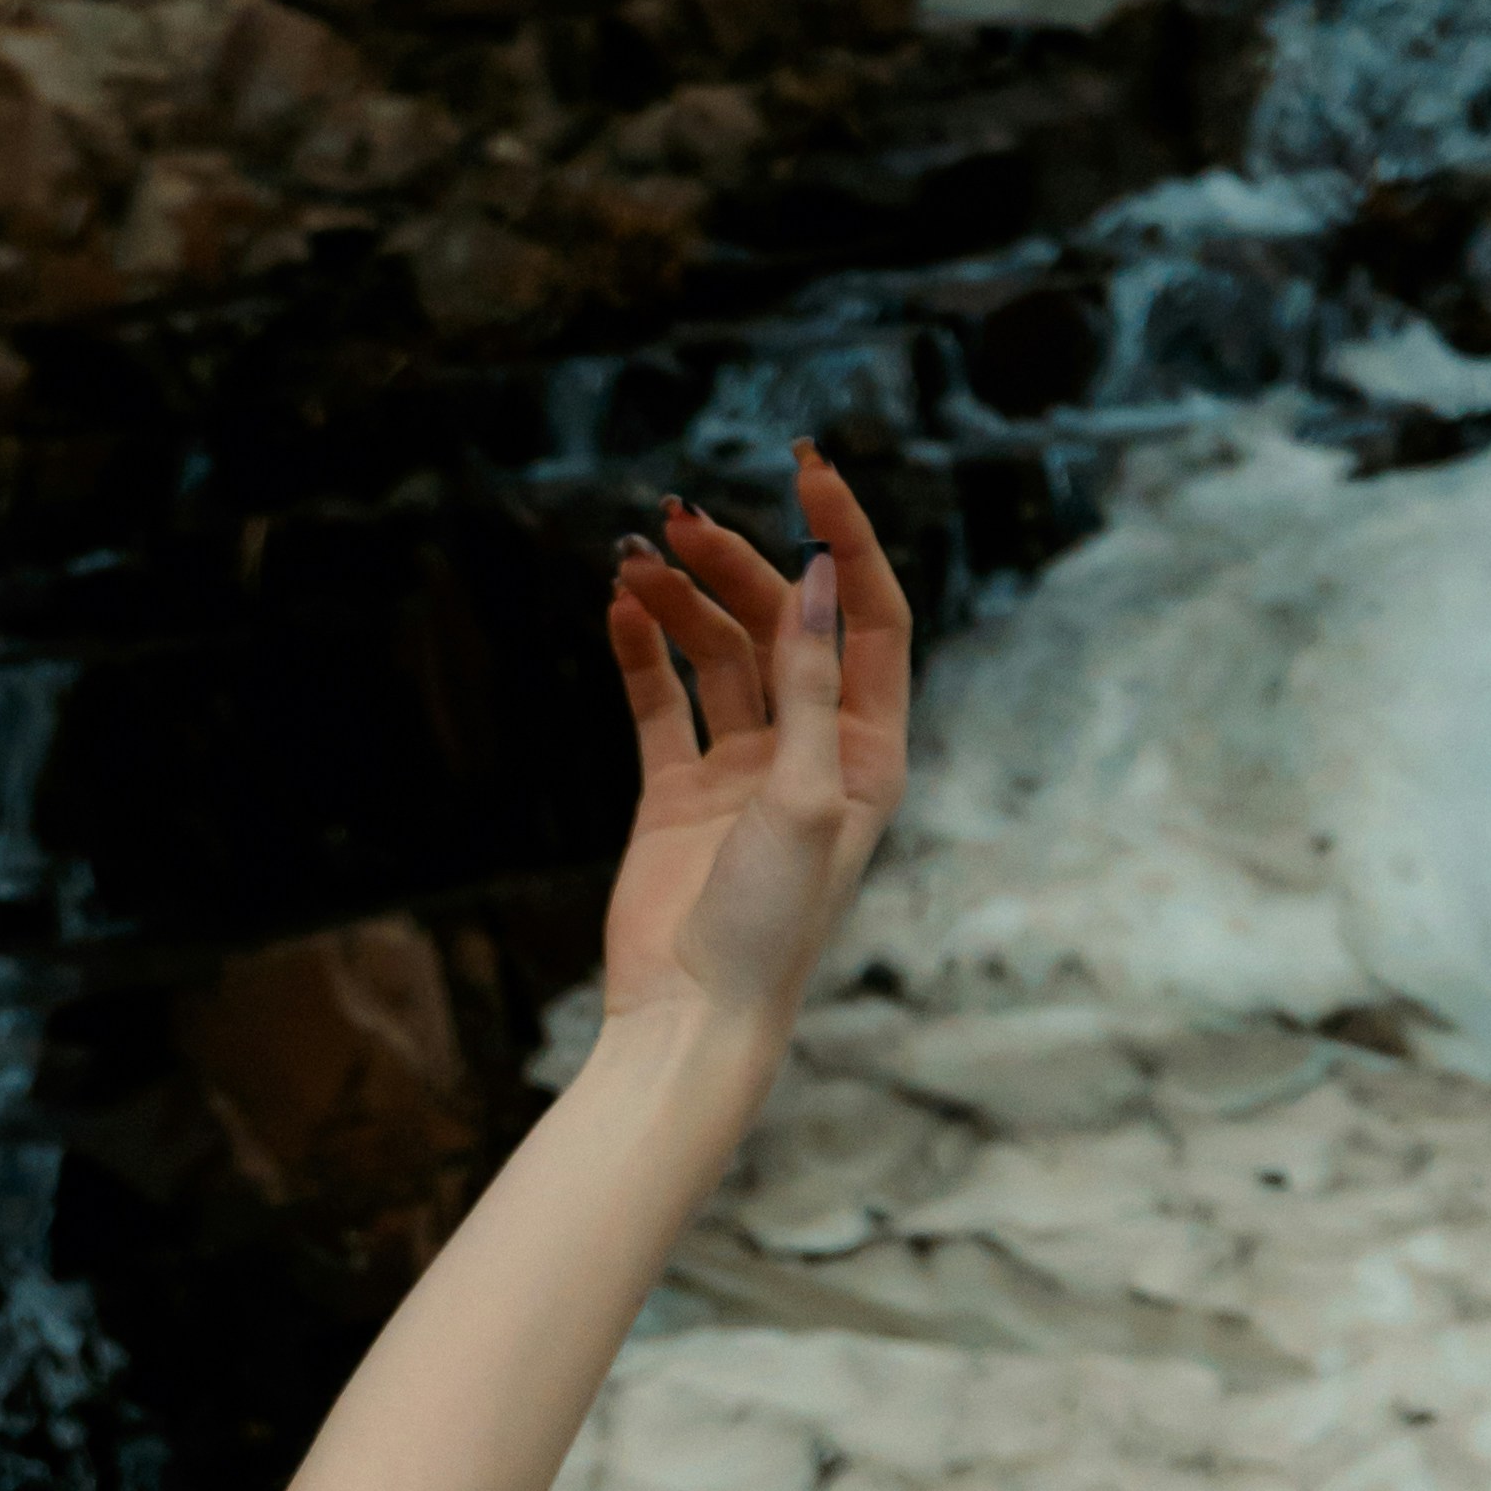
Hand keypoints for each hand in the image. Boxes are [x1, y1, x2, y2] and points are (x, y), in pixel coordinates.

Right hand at [597, 443, 913, 1049]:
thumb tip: (816, 581)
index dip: (845, 541)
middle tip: (680, 521)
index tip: (807, 474)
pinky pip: (660, 701)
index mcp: (870, 753)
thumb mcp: (808, 796)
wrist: (692, 1016)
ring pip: (717, 653)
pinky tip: (620, 608)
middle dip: (736, 565)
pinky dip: (641, 652)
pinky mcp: (677, 792)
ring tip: (634, 561)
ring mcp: (742, 770)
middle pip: (782, 624)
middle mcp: (813, 752)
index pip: (868, 619)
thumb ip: (814, 687)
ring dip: (681, 601)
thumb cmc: (770, 926)